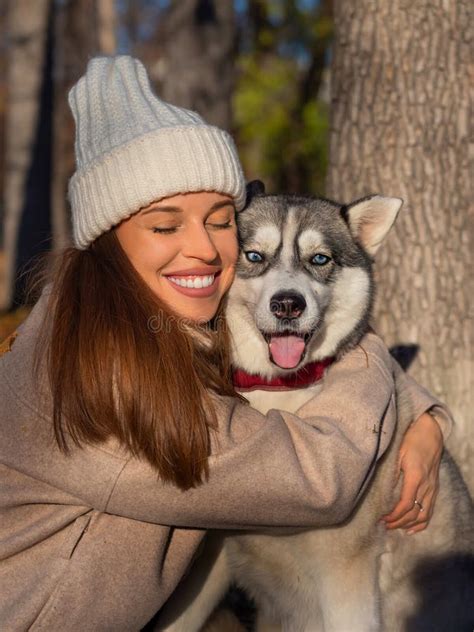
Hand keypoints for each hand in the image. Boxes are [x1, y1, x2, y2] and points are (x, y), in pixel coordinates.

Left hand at [381, 411, 442, 533]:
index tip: (382, 518)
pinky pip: (430, 510)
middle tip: (384, 525)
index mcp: (415, 476)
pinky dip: (422, 523)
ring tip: (394, 527)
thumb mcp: (397, 452)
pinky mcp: (434, 488)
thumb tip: (381, 490)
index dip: (394, 515)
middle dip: (398, 522)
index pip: (406, 504)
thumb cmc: (410, 440)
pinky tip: (411, 529)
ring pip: (423, 515)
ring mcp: (432, 488)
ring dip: (408, 524)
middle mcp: (426, 485)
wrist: (430, 433)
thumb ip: (391, 471)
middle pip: (414, 513)